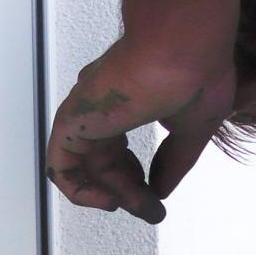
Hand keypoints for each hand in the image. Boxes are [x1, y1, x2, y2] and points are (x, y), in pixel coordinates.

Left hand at [45, 36, 235, 223]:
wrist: (180, 43)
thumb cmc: (194, 70)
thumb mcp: (194, 126)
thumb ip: (174, 161)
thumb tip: (160, 190)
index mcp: (125, 101)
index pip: (116, 150)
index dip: (134, 179)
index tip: (156, 198)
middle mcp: (100, 108)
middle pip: (102, 162)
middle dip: (127, 190)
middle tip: (151, 211)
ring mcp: (84, 114)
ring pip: (85, 167)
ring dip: (112, 194)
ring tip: (140, 208)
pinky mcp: (71, 121)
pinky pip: (61, 167)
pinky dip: (79, 190)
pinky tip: (109, 201)